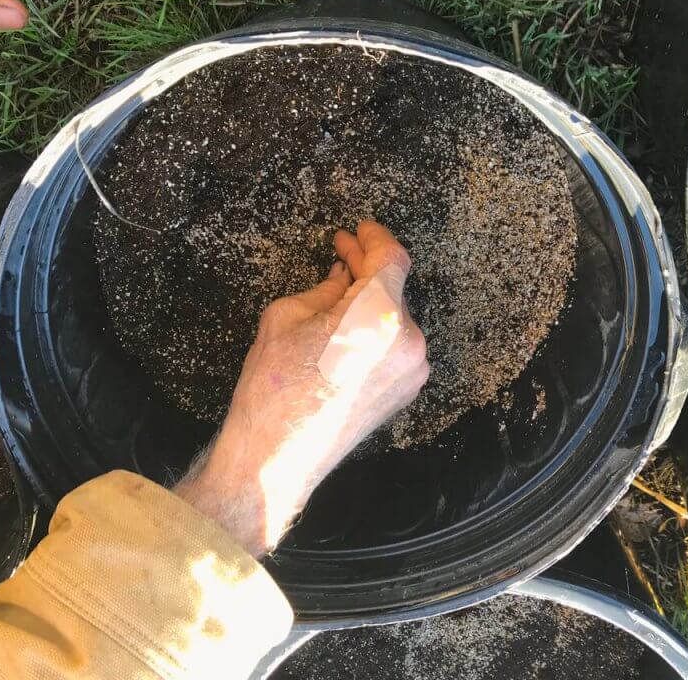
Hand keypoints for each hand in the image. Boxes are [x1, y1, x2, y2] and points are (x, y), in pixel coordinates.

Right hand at [175, 220, 429, 555]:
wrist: (278, 457)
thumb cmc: (275, 385)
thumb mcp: (288, 316)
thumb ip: (325, 287)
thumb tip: (343, 275)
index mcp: (381, 315)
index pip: (391, 257)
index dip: (374, 237)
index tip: (359, 230)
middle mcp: (408, 340)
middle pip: (394, 288)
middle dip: (367, 268)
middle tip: (342, 253)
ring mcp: (412, 370)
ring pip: (395, 318)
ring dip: (370, 302)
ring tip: (338, 294)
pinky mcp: (406, 391)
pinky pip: (396, 346)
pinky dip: (376, 330)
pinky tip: (347, 329)